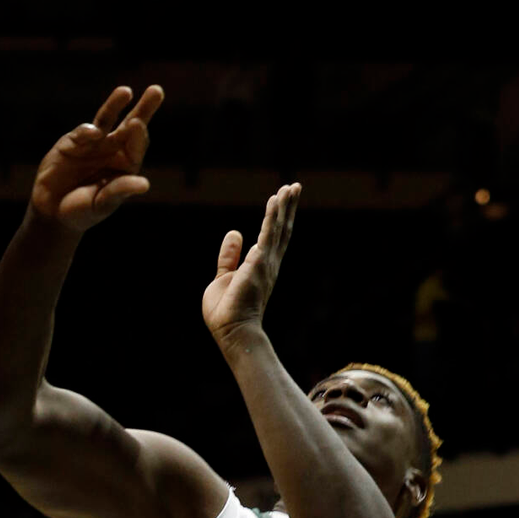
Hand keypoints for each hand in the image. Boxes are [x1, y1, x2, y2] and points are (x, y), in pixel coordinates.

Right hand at [29, 85, 164, 233]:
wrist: (52, 213)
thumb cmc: (83, 212)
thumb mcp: (103, 204)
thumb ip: (120, 191)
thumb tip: (144, 185)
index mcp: (126, 165)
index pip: (137, 145)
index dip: (139, 134)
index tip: (138, 124)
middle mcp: (112, 151)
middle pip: (130, 126)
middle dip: (143, 108)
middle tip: (157, 90)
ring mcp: (92, 144)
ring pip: (106, 120)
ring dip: (115, 105)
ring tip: (126, 91)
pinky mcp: (71, 143)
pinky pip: (81, 132)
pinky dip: (86, 130)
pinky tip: (93, 132)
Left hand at [202, 184, 299, 344]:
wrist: (231, 331)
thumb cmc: (227, 311)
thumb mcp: (223, 277)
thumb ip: (229, 256)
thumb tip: (235, 233)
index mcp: (261, 266)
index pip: (273, 236)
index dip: (279, 216)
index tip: (282, 197)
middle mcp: (268, 263)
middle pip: (282, 229)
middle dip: (288, 207)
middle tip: (294, 186)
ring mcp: (266, 263)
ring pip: (278, 229)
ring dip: (284, 207)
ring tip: (290, 187)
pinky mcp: (258, 263)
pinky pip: (267, 235)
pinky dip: (272, 217)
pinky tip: (275, 201)